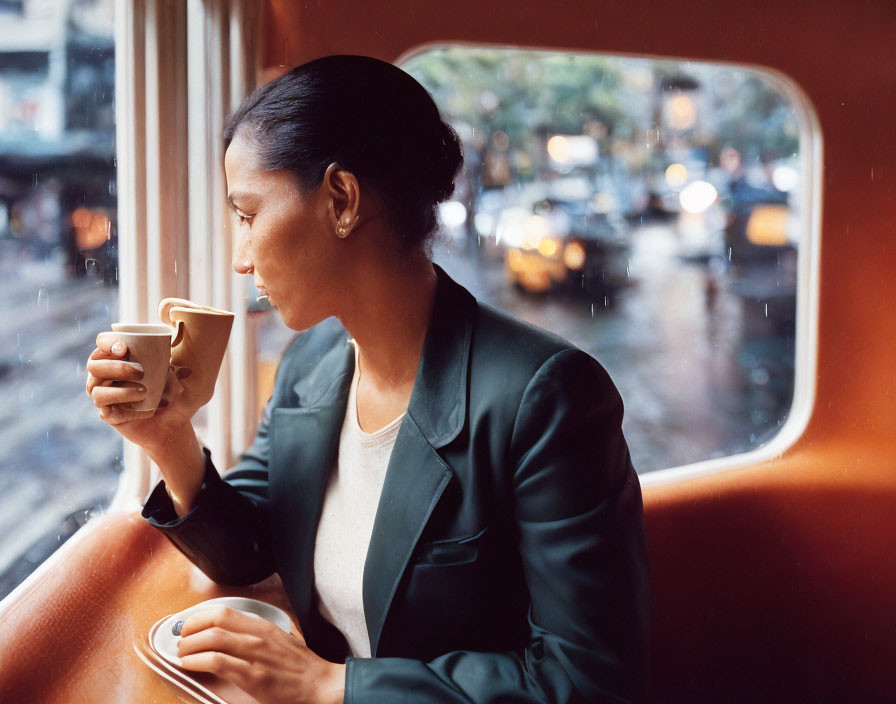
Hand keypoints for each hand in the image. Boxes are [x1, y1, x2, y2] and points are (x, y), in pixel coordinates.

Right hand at [85, 332, 195, 451]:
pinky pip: (106, 410)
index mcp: (116, 358)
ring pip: (95, 390)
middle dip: (115, 367)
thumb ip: (173, 368)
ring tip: (144, 392)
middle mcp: (103, 376)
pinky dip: (126, 408)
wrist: (172, 421)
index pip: (101, 344)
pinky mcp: (108, 415)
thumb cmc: (170, 391)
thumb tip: (186, 370)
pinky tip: (144, 408)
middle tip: (141, 372)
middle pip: (94, 365)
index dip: (107, 342)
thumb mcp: (174, 375)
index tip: (125, 348)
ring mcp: (103, 396)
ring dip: (121, 390)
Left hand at [177, 606, 345, 703]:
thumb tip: (241, 630)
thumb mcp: (284, 636)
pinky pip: (217, 662)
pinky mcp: (251, 675)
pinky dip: (197, 661)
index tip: (190, 624)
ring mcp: (254, 654)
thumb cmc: (301, 665)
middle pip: (215, 621)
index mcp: (263, 625)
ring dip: (190, 646)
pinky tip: (189, 664)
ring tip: (183, 653)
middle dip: (191, 629)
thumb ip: (263, 631)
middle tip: (182, 639)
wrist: (318, 684)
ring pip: (213, 639)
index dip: (201, 616)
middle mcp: (257, 636)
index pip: (224, 612)